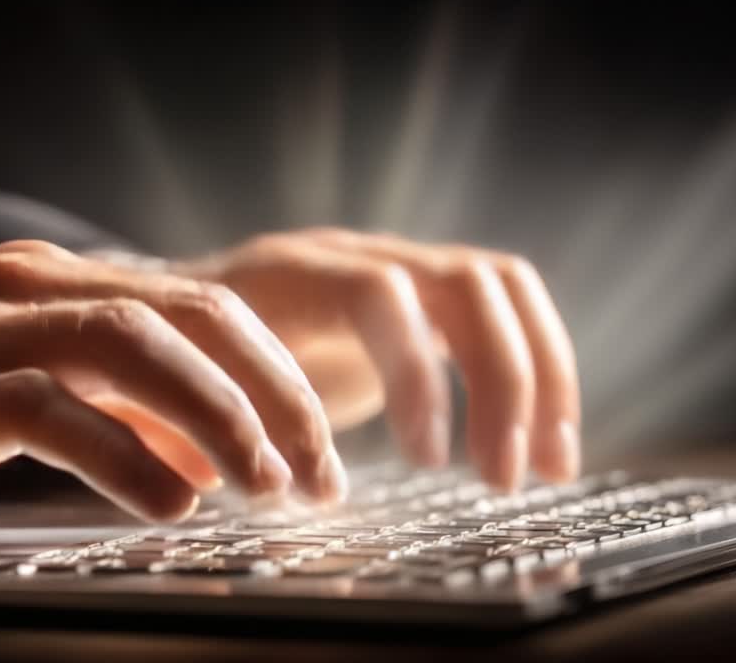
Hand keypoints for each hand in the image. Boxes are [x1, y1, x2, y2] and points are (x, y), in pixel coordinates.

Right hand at [0, 241, 340, 529]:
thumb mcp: (10, 387)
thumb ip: (101, 405)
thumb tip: (197, 458)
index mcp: (54, 284)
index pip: (198, 306)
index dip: (272, 374)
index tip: (316, 448)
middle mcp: (29, 289)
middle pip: (187, 316)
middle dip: (270, 393)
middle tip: (317, 472)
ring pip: (132, 346)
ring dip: (216, 415)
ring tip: (266, 485)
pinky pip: (51, 410)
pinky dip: (124, 453)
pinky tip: (171, 501)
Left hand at [163, 228, 580, 488]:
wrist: (185, 308)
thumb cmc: (185, 359)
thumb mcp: (190, 380)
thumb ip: (217, 415)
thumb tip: (238, 479)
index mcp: (292, 273)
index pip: (379, 292)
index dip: (413, 372)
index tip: (429, 461)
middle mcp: (357, 255)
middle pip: (466, 283)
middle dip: (501, 382)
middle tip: (503, 479)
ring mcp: (400, 267)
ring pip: (502, 290)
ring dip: (541, 378)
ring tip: (550, 468)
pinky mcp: (427, 300)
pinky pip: (509, 314)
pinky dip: (542, 375)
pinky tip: (545, 445)